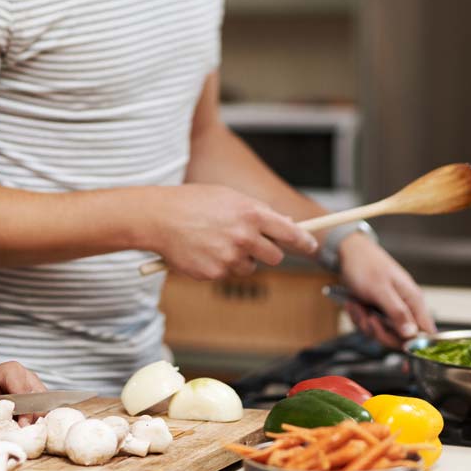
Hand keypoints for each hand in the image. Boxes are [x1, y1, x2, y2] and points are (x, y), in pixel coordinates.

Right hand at [147, 185, 317, 278]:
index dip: (304, 241)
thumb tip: (286, 224)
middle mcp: (244, 237)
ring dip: (241, 259)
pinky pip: (227, 273)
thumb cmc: (193, 202)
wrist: (158, 218)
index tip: (311, 246)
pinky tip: (203, 250)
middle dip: (268, 252)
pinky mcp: (215, 273)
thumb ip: (258, 211)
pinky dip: (219, 265)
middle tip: (251, 243)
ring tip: (217, 242)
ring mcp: (229, 257)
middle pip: (274, 257)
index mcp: (251, 213)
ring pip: (250, 267)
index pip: (289, 233)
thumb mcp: (229, 197)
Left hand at [337, 234, 435, 348]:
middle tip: (369, 318)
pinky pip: (370, 326)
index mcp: (413, 301)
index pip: (425, 333)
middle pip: (400, 339)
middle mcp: (405, 307)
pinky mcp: (377, 311)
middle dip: (380, 331)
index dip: (414, 346)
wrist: (347, 253)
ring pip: (382, 333)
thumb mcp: (380, 289)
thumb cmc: (366, 265)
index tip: (398, 350)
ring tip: (358, 305)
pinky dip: (359, 317)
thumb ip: (397, 312)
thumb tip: (412, 335)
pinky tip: (354, 304)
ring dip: (365, 323)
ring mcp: (390, 310)